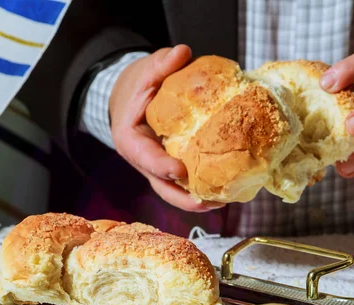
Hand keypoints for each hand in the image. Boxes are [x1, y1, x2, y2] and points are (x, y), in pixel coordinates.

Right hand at [109, 45, 223, 211]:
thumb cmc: (136, 86)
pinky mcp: (170, 168)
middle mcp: (143, 161)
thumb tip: (183, 52)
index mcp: (130, 140)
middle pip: (160, 187)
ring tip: (224, 202)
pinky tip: (224, 190)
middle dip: (184, 199)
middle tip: (210, 203)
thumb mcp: (145, 72)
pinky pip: (184, 184)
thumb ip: (160, 64)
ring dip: (196, 200)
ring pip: (173, 191)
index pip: (144, 157)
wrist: (129, 97)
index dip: (161, 166)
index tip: (180, 170)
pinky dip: (201, 188)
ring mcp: (156, 168)